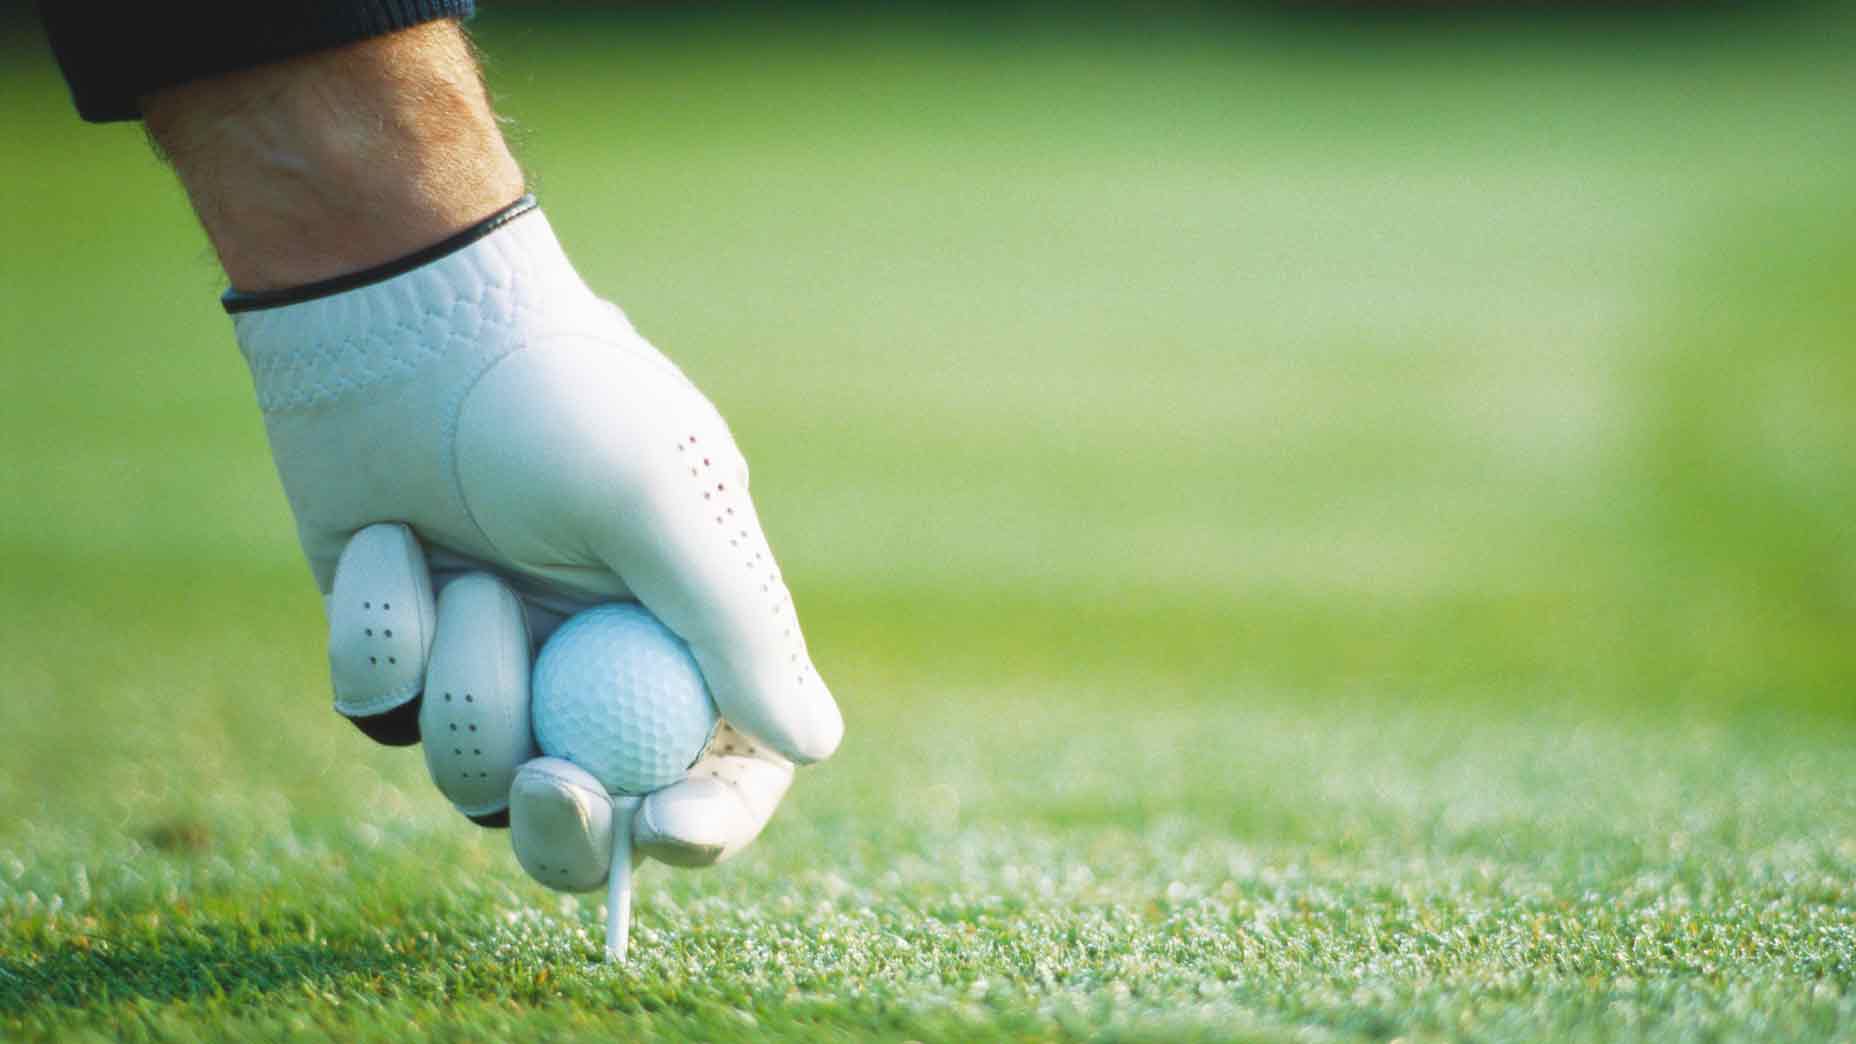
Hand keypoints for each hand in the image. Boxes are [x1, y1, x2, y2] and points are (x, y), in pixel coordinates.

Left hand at [233, 201, 842, 876]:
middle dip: (566, 820)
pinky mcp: (404, 643)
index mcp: (690, 625)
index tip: (662, 828)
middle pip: (597, 810)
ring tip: (459, 571)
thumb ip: (738, 625)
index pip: (728, 763)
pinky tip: (386, 543)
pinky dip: (384, 634)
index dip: (710, 819)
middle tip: (542, 785)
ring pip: (475, 772)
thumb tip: (815, 744)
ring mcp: (498, 655)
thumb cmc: (553, 392)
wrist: (400, 312)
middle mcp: (598, 656)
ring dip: (465, 685)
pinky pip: (384, 707)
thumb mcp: (660, 500)